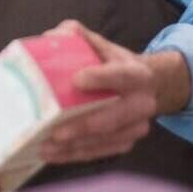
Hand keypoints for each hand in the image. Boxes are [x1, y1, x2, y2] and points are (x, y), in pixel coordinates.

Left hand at [39, 20, 157, 164]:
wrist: (147, 86)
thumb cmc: (115, 64)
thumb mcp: (102, 45)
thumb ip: (78, 36)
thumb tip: (50, 37)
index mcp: (137, 74)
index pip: (121, 76)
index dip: (101, 78)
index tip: (77, 79)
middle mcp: (142, 103)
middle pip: (113, 118)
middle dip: (84, 126)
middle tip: (56, 132)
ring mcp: (136, 126)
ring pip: (105, 140)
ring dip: (74, 147)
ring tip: (46, 147)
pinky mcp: (126, 142)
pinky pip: (101, 152)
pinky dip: (76, 155)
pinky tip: (53, 154)